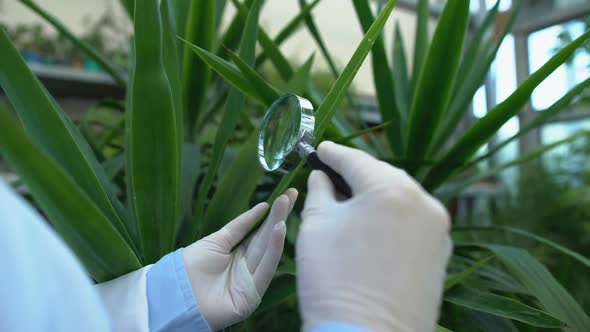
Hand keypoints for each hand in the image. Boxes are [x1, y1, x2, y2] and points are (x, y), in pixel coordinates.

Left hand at [183, 189, 297, 330]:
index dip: (273, 214)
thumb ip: (239, 226)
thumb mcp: (216, 240)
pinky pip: (265, 269)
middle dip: (279, 216)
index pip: (261, 231)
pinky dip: (274, 249)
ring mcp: (251, 281)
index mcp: (240, 254)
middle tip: (292, 194)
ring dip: (278, 228)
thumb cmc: (191, 267)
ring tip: (286, 206)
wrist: (175, 294)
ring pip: (268, 250)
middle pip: (267, 238)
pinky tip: (278, 230)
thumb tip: (262, 207)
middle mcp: (249, 266)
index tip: (287, 194)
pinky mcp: (252, 295)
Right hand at [296, 142, 451, 331]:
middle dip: (357, 175)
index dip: (333, 154)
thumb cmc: (334, 281)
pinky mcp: (441, 254)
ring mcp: (438, 230)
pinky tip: (374, 229)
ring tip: (352, 204)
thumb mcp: (317, 227)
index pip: (356, 160)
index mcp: (391, 189)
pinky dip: (394, 219)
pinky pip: (414, 223)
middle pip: (383, 176)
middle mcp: (424, 202)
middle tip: (332, 175)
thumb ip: (320, 192)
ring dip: (378, 197)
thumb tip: (321, 178)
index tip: (321, 150)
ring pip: (402, 199)